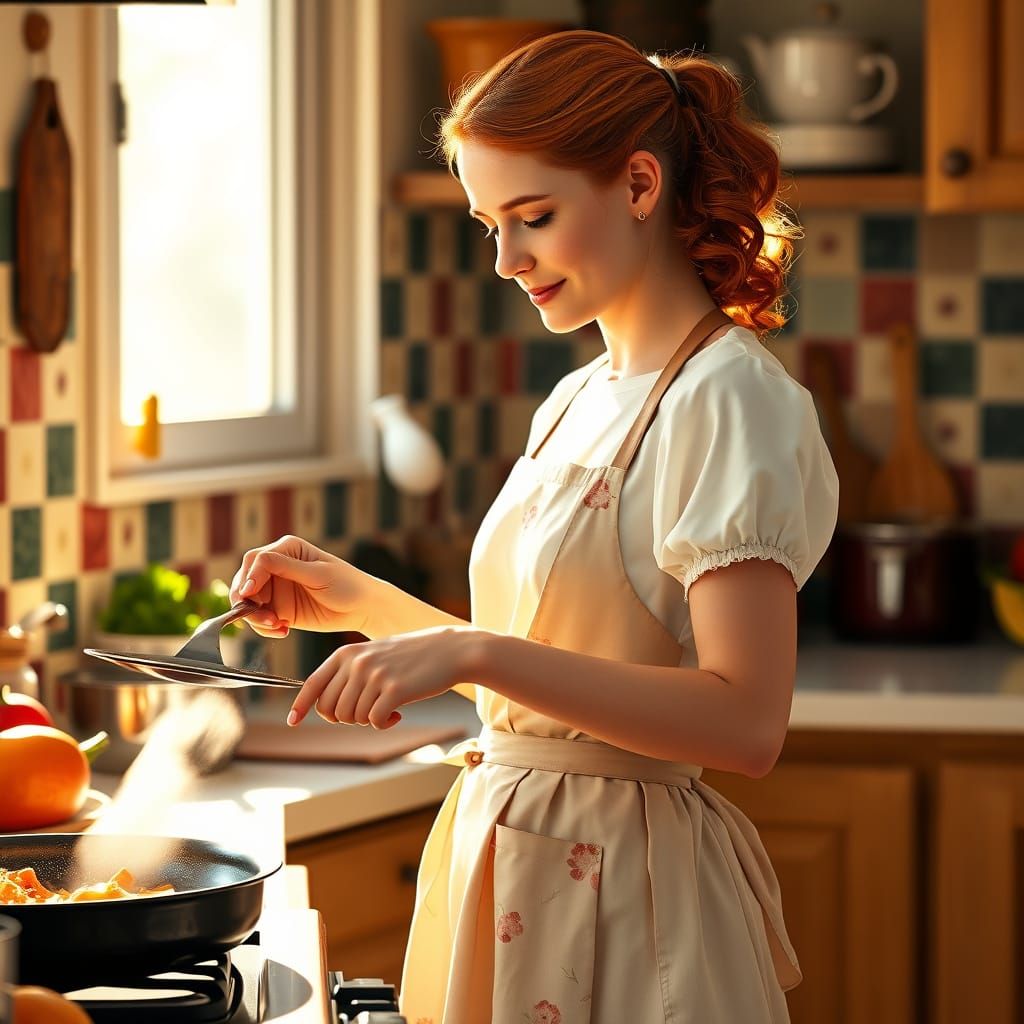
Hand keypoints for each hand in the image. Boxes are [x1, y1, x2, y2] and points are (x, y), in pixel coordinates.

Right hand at [229, 535, 371, 638]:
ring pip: (249, 603)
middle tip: (264, 618)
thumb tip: (258, 560)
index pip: (257, 560)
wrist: (363, 607)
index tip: (248, 594)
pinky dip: (265, 628)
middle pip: (245, 581)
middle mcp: (277, 567)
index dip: (250, 577)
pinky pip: (261, 619)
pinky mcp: (279, 609)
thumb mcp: (319, 574)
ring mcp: (277, 590)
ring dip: (256, 618)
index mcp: (287, 549)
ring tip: (277, 626)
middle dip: (247, 602)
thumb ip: (287, 567)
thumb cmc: (347, 584)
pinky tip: (283, 630)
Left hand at [287, 626, 483, 728]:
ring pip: (353, 717)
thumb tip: (327, 706)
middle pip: (332, 709)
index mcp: (347, 653)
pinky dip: (384, 724)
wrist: (449, 650)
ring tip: (388, 708)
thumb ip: (350, 674)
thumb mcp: (374, 655)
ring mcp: (374, 675)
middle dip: (347, 718)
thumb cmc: (412, 656)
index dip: (301, 705)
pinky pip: (375, 721)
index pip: (313, 683)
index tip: (293, 721)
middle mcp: (356, 663)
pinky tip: (398, 715)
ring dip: (369, 720)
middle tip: (369, 712)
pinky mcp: (394, 689)